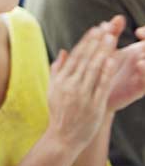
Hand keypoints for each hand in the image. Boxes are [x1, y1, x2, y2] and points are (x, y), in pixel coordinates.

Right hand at [47, 20, 118, 151]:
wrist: (63, 137)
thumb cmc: (59, 113)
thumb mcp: (53, 90)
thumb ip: (58, 70)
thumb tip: (64, 51)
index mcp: (61, 80)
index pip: (75, 56)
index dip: (86, 42)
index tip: (95, 29)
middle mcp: (70, 86)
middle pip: (85, 59)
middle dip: (96, 42)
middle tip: (106, 28)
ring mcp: (81, 95)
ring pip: (94, 69)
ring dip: (103, 52)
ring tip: (111, 38)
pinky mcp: (93, 105)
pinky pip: (100, 86)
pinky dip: (106, 72)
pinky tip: (112, 60)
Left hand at [105, 18, 144, 111]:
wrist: (93, 94)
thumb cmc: (100, 69)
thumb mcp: (106, 49)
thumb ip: (112, 33)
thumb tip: (118, 17)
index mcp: (138, 51)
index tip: (138, 32)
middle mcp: (144, 62)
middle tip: (141, 39)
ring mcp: (143, 75)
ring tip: (139, 58)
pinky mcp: (139, 88)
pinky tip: (138, 65)